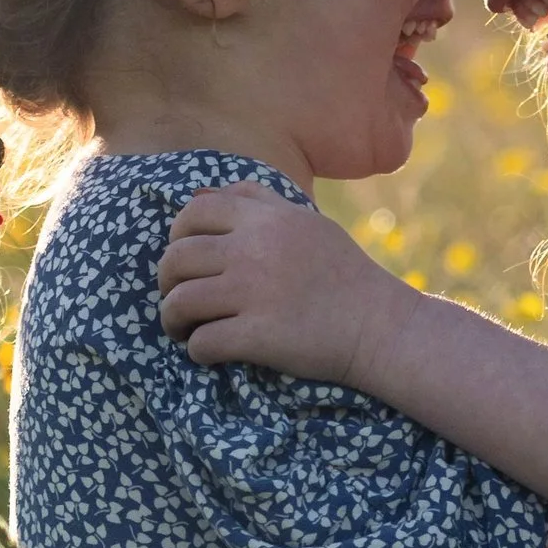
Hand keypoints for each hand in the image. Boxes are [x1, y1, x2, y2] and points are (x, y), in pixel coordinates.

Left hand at [156, 188, 401, 378]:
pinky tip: (210, 353)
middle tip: (179, 300)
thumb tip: (199, 194)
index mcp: (266, 219)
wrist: (381, 326)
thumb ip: (256, 203)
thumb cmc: (343, 274)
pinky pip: (203, 343)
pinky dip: (197, 351)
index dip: (176, 236)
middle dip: (167, 282)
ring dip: (172, 320)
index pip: (193, 212)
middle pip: (177, 259)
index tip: (185, 260)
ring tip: (184, 330)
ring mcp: (254, 293)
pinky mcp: (259, 335)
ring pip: (179, 302)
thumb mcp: (306, 223)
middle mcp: (254, 250)